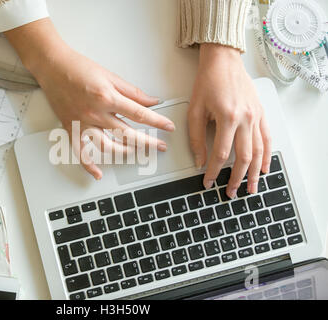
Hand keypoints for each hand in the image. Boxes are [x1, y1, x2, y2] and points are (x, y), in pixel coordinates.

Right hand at [6, 19, 174, 179]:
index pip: (139, 114)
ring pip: (108, 147)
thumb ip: (132, 92)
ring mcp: (82, 124)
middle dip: (148, 142)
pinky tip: (99, 173)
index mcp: (107, 97)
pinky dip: (89, 165)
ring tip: (137, 151)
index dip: (157, 122)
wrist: (52, 66)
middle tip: (161, 145)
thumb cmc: (78, 67)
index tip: (168, 127)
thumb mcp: (110, 76)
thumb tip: (151, 102)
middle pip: (127, 134)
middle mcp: (95, 113)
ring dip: (125, 152)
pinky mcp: (71, 129)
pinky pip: (80, 152)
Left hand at [188, 44, 271, 197]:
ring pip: (259, 151)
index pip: (221, 153)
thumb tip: (199, 160)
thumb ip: (196, 138)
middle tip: (231, 192)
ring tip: (251, 188)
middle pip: (243, 157)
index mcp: (227, 117)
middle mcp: (245, 118)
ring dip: (254, 172)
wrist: (223, 61)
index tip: (208, 182)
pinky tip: (263, 168)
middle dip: (236, 178)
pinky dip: (266, 156)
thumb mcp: (195, 110)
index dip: (213, 171)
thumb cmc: (207, 82)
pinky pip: (267, 138)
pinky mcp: (261, 113)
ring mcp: (256, 116)